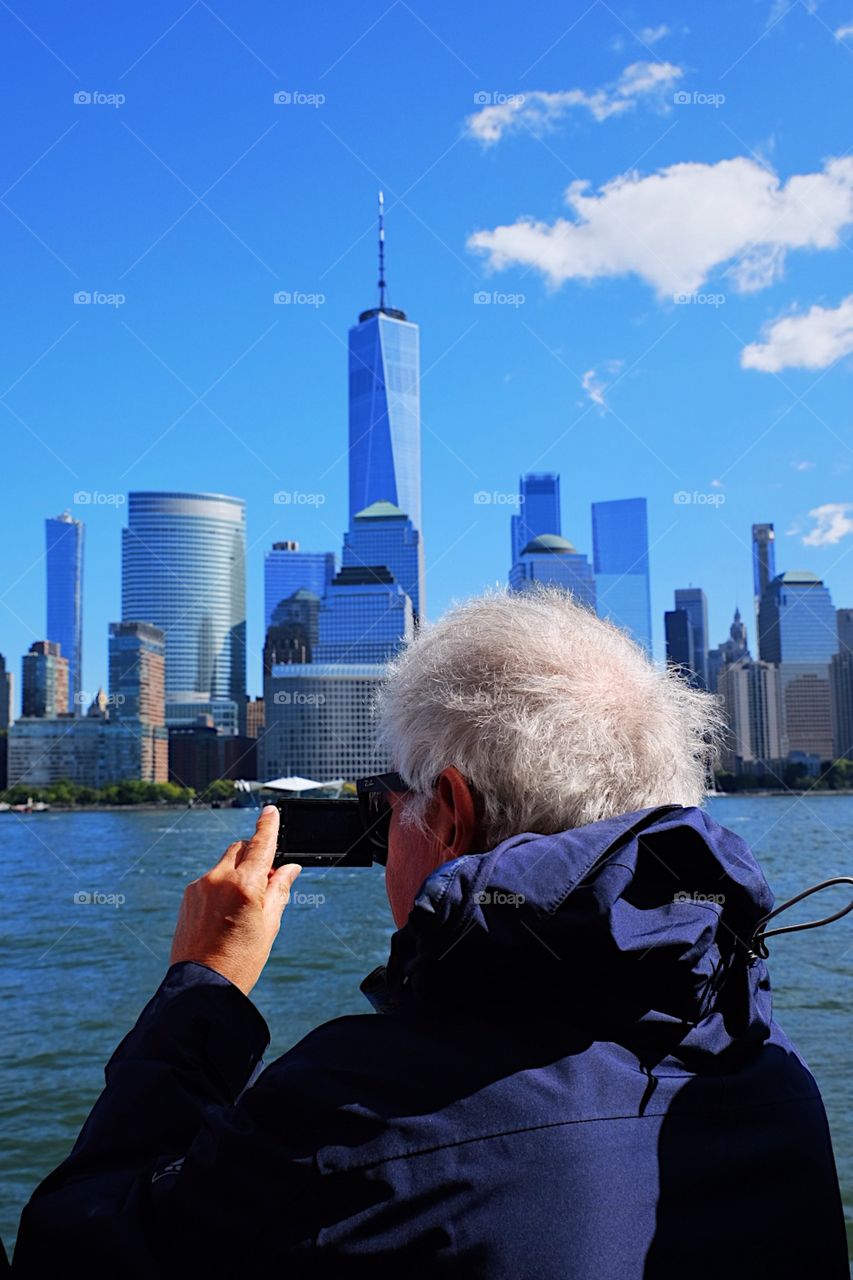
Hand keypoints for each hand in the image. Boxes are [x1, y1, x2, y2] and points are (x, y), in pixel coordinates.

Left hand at [169, 805, 300, 996]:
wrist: (201, 985)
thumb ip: (279, 889)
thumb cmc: (242, 959)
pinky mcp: (188, 897)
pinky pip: (210, 880)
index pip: (261, 844)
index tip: (271, 811)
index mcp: (245, 884)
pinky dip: (222, 885)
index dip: (269, 825)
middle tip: (267, 878)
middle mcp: (219, 878)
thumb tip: (288, 868)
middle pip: (240, 848)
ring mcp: (200, 886)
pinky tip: (226, 914)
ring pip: (224, 864)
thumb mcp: (269, 925)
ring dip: (238, 871)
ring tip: (245, 906)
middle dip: (254, 853)